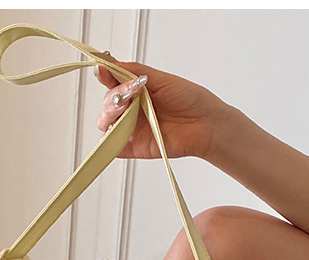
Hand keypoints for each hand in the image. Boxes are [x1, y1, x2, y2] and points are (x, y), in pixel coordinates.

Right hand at [95, 57, 229, 160]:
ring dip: (109, 115)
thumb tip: (110, 62)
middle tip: (129, 94)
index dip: (105, 76)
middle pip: (107, 104)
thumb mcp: (160, 79)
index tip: (102, 71)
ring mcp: (132, 129)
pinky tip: (114, 135)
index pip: (112, 83)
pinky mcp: (135, 147)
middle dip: (113, 97)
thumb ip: (133, 71)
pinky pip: (114, 148)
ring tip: (124, 110)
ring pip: (106, 124)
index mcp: (137, 91)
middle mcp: (132, 109)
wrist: (205, 124)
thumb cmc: (190, 100)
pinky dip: (109, 144)